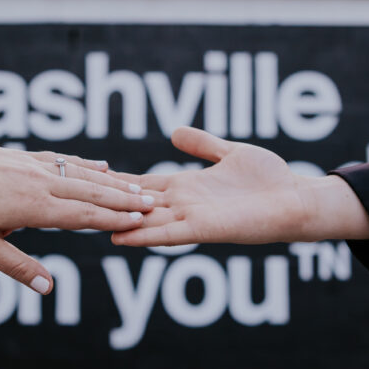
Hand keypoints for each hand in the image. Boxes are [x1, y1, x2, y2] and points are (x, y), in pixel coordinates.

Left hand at [0, 132, 155, 293]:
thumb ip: (16, 266)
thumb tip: (48, 288)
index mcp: (32, 206)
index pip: (83, 215)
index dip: (114, 219)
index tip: (141, 221)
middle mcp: (40, 182)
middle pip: (91, 192)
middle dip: (124, 200)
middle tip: (153, 206)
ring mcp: (34, 166)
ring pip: (82, 175)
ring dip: (113, 183)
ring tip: (139, 190)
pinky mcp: (26, 156)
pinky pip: (65, 161)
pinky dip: (88, 165)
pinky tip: (104, 167)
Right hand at [110, 127, 368, 247]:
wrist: (297, 199)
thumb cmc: (270, 178)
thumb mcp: (230, 152)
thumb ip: (202, 144)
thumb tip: (174, 132)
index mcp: (187, 186)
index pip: (144, 183)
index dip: (117, 182)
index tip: (88, 178)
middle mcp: (185, 203)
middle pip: (137, 203)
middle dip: (108, 203)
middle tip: (71, 202)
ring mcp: (193, 218)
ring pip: (146, 221)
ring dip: (118, 223)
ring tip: (86, 225)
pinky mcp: (206, 229)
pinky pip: (169, 233)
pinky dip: (145, 235)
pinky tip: (121, 236)